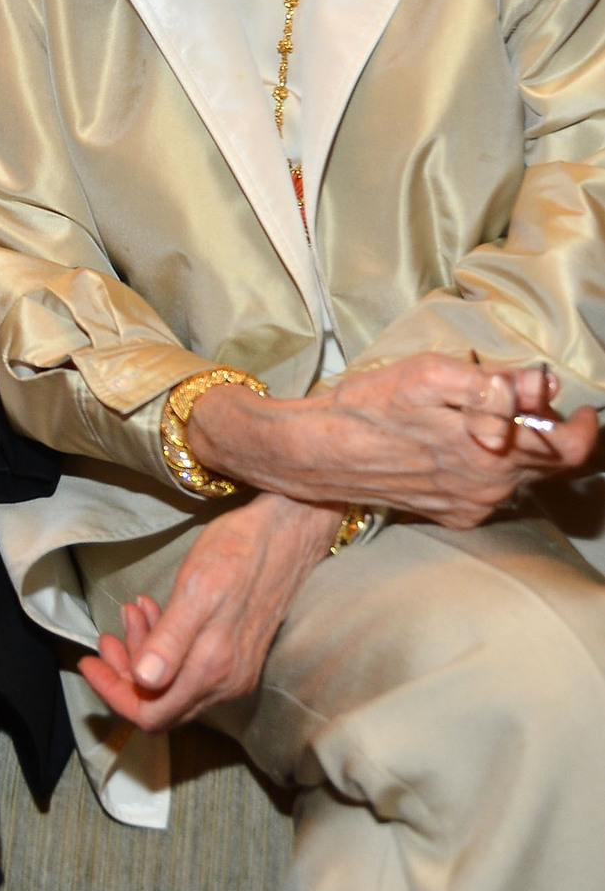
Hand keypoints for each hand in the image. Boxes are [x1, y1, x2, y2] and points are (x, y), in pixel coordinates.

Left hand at [78, 493, 336, 731]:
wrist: (288, 532)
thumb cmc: (238, 553)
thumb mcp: (195, 589)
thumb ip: (171, 641)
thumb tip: (144, 681)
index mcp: (211, 671)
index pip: (151, 715)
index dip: (113, 695)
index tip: (89, 662)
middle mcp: (226, 683)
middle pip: (159, 703)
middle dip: (124, 672)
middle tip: (104, 636)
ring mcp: (235, 672)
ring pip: (173, 683)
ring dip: (143, 653)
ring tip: (131, 611)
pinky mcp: (239, 656)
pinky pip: (191, 666)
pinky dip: (165, 645)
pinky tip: (155, 611)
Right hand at [191, 354, 597, 528]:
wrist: (313, 454)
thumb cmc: (368, 406)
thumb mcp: (429, 376)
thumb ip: (493, 383)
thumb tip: (542, 384)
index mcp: (492, 454)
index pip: (570, 451)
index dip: (582, 424)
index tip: (577, 402)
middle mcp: (489, 490)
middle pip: (550, 467)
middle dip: (549, 431)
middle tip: (528, 399)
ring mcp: (469, 507)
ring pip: (521, 479)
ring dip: (521, 449)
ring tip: (492, 417)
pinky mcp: (450, 515)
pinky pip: (491, 492)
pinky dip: (492, 467)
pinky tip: (464, 444)